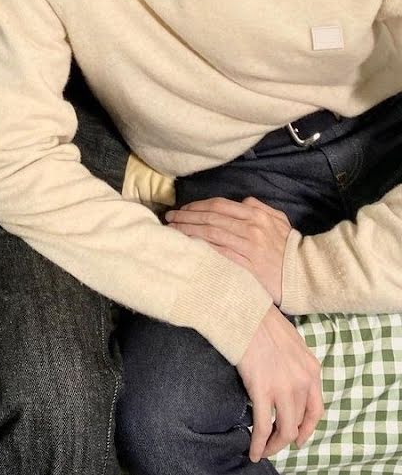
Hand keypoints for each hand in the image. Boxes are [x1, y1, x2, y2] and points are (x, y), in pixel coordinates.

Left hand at [166, 196, 290, 302]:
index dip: (196, 206)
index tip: (182, 210)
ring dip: (187, 231)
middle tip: (169, 219)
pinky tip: (188, 247)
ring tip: (172, 231)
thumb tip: (240, 202)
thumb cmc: (290, 247)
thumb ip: (258, 207)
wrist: (306, 274)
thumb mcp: (278, 220)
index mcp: (255, 214)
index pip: (218, 205)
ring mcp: (247, 246)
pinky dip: (201, 248)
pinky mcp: (246, 266)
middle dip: (186, 217)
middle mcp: (249, 227)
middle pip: (210, 218)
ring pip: (210, 234)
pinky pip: (218, 253)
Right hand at [237, 304, 321, 461]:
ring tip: (264, 450)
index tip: (299, 438)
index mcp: (311, 368)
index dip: (307, 428)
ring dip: (274, 445)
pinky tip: (253, 451)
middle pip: (299, 422)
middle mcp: (303, 381)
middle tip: (276, 445)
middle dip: (287, 437)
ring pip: (284, 429)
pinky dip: (259, 443)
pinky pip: (263, 425)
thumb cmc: (260, 317)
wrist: (242, 307)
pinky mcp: (262, 389)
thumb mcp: (290, 340)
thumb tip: (287, 378)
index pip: (316, 409)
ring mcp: (284, 386)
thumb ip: (295, 363)